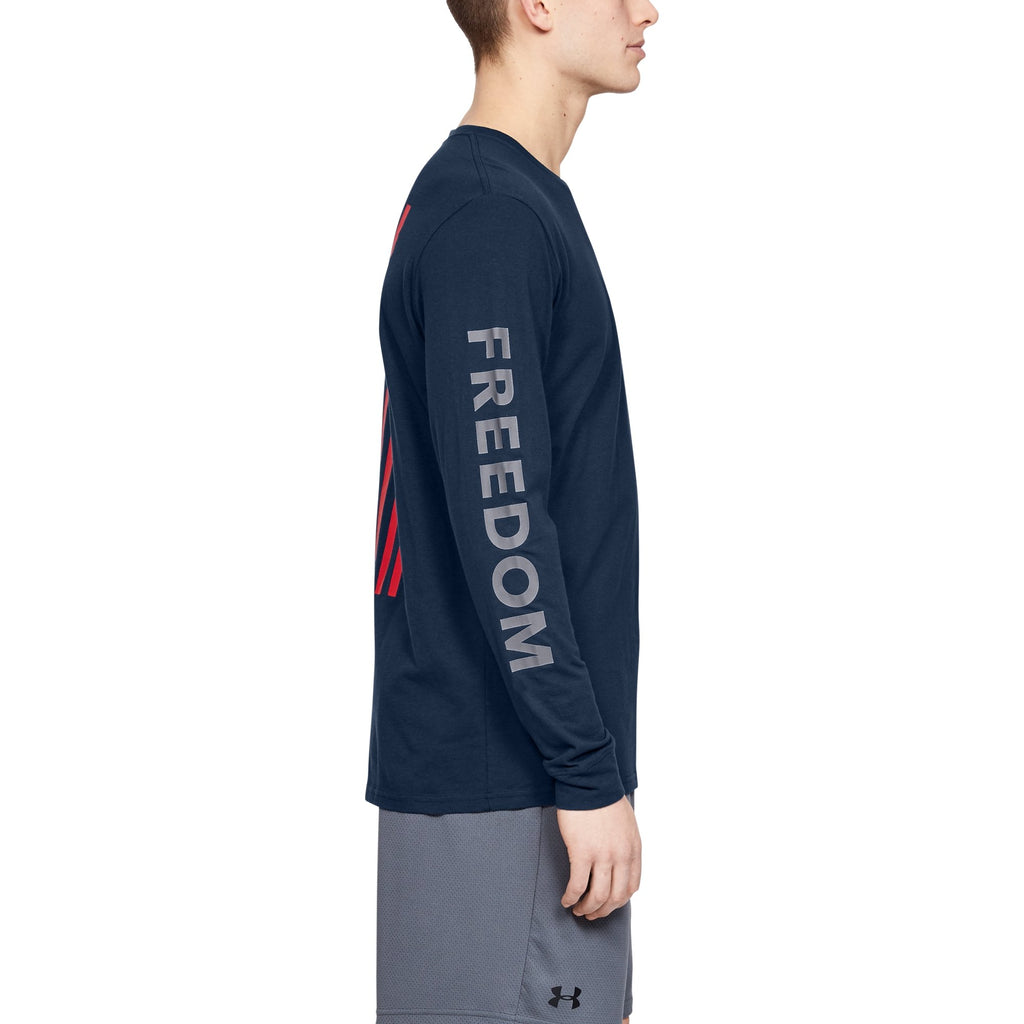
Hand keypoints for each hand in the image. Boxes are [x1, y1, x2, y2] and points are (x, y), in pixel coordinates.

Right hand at [556, 795, 640, 919]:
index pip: (632, 886)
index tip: (607, 904)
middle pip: (616, 897)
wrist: (590, 781)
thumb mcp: (626, 823)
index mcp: (634, 848)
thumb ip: (624, 843)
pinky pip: (578, 885)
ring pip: (598, 896)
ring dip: (587, 908)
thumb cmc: (604, 797)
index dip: (619, 901)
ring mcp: (603, 856)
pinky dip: (572, 897)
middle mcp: (622, 856)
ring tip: (577, 910)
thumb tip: (617, 860)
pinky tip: (566, 900)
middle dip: (603, 910)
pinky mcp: (582, 852)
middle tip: (591, 914)